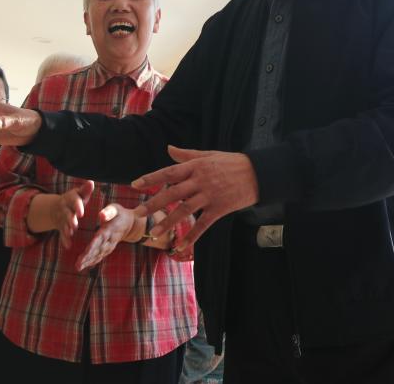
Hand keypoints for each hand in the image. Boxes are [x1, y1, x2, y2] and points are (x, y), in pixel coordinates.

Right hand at [29, 180, 93, 248]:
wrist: (57, 206)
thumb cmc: (75, 199)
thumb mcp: (80, 194)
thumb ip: (85, 190)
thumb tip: (91, 182)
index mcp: (71, 198)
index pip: (74, 201)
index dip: (77, 207)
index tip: (81, 213)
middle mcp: (64, 208)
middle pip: (67, 214)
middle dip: (70, 219)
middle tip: (74, 225)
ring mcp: (61, 217)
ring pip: (63, 224)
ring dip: (66, 229)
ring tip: (70, 234)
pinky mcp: (60, 226)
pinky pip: (61, 233)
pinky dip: (64, 240)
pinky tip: (68, 245)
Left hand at [76, 203, 136, 270]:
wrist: (130, 223)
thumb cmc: (119, 213)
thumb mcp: (115, 209)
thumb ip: (108, 212)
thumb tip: (101, 215)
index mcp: (109, 230)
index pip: (100, 239)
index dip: (92, 246)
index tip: (85, 254)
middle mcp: (109, 240)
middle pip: (98, 250)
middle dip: (88, 258)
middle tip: (78, 265)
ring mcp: (109, 245)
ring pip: (98, 255)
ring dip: (88, 262)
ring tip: (78, 267)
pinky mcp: (108, 248)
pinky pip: (101, 256)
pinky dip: (93, 261)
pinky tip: (85, 266)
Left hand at [132, 147, 258, 253]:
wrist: (258, 173)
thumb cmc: (232, 162)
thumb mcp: (209, 155)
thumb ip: (187, 154)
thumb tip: (168, 148)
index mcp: (196, 166)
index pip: (169, 172)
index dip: (151, 178)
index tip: (135, 185)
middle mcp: (201, 180)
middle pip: (172, 193)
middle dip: (153, 203)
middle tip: (138, 213)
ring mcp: (210, 195)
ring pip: (185, 210)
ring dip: (168, 222)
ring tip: (154, 233)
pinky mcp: (220, 208)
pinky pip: (203, 224)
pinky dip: (192, 236)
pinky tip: (181, 245)